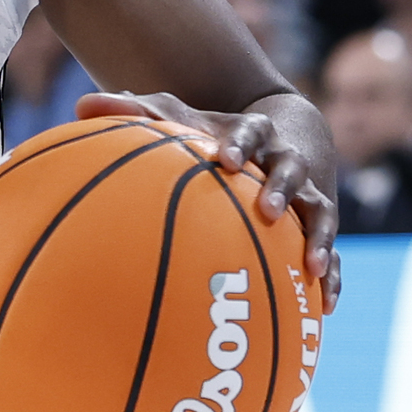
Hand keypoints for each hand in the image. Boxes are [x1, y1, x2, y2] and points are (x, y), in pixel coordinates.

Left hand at [77, 88, 341, 310]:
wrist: (281, 139)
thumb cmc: (216, 135)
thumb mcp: (178, 118)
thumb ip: (134, 113)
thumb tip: (80, 105)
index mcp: (256, 136)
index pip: (252, 134)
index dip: (241, 145)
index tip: (225, 160)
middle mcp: (288, 162)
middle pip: (294, 173)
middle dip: (282, 190)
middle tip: (266, 210)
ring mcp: (309, 196)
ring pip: (321, 216)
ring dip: (320, 239)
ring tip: (312, 266)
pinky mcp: (318, 227)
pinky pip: (331, 255)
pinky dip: (331, 277)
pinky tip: (326, 305)